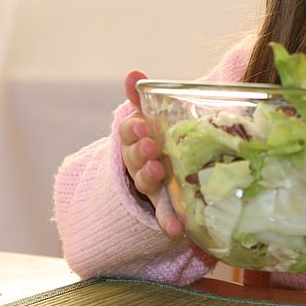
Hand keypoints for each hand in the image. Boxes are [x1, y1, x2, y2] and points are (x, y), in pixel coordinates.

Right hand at [119, 70, 183, 236]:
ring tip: (158, 173)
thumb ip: (141, 98)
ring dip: (150, 178)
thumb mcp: (150, 118)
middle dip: (141, 151)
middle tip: (152, 147)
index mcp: (136, 139)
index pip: (129, 131)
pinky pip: (164, 214)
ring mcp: (149, 185)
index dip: (134, 129)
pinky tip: (177, 231)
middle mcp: (138, 162)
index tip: (143, 125)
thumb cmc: (157, 138)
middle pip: (134, 157)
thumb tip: (133, 74)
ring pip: (146, 182)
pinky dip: (168, 222)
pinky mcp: (163, 205)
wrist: (154, 175)